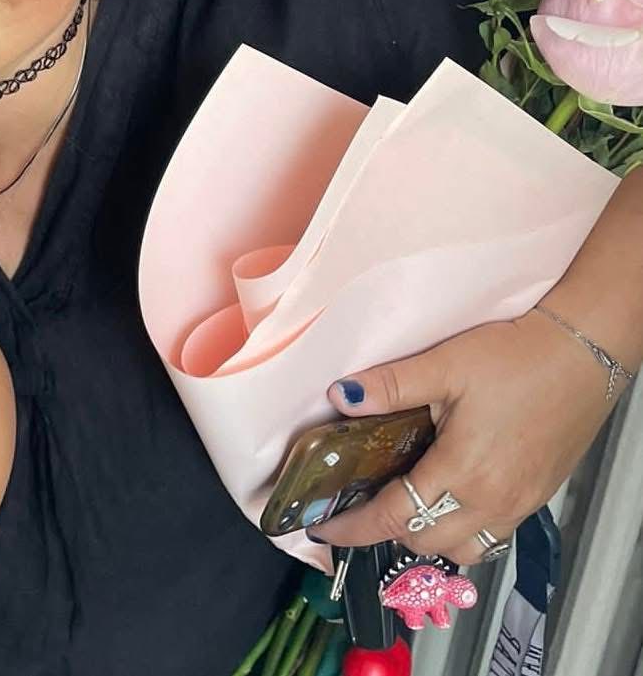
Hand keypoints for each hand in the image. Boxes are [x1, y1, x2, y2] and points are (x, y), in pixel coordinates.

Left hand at [310, 309, 611, 563]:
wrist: (581, 355)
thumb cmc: (515, 358)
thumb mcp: (443, 365)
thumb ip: (389, 386)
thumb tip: (341, 396)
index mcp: (462, 472)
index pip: (394, 518)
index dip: (354, 528)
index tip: (324, 530)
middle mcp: (492, 501)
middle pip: (424, 541)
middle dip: (385, 530)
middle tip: (358, 504)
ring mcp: (518, 504)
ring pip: (463, 549)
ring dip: (427, 536)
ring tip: (403, 503)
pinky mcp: (536, 498)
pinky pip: (492, 538)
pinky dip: (462, 531)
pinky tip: (449, 498)